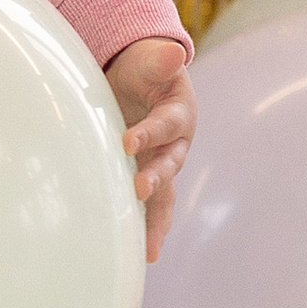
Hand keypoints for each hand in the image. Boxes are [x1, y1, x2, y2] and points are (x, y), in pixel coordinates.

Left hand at [105, 37, 194, 263]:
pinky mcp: (149, 175)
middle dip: (155, 180)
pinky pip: (151, 206)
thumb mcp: (153, 59)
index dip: (149, 134)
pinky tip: (140, 255)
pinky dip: (146, 228)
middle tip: (139, 191)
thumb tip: (175, 52)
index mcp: (179, 114)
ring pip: (164, 195)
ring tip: (150, 251)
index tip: (127, 143)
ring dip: (156, 220)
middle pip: (169, 165)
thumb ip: (161, 59)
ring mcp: (163, 163)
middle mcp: (176, 144)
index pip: (165, 126)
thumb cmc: (147, 67)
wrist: (145, 78)